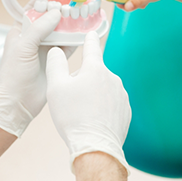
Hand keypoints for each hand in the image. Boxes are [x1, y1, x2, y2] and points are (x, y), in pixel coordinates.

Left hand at [0, 0, 74, 136]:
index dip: (43, 0)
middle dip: (62, 9)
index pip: (32, 10)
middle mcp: (35, 38)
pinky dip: (78, 37)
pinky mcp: (58, 59)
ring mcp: (47, 48)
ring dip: (72, 22)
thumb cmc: (13, 75)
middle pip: (50, 18)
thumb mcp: (23, 46)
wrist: (18, 102)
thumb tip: (55, 12)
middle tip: (74, 1)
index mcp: (21, 31)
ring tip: (83, 12)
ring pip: (62, 30)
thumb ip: (39, 28)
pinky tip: (86, 30)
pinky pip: (71, 44)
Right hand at [46, 32, 131, 173]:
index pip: (92, 47)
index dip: (89, 39)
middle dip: (83, 80)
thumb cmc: (74, 117)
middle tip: (71, 99)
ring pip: (103, 89)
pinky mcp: (125, 110)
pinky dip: (102, 108)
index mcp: (95, 69)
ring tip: (82, 113)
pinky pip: (111, 103)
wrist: (96, 147)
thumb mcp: (56, 87)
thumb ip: (55, 64)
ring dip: (93, 95)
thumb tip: (57, 51)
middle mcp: (112, 78)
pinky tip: (93, 120)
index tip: (91, 33)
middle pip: (94, 73)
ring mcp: (121, 94)